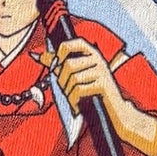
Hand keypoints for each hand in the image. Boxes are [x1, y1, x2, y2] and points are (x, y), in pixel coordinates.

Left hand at [52, 37, 156, 155]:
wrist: (116, 112)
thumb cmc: (94, 93)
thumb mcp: (78, 75)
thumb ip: (60, 64)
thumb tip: (40, 56)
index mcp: (91, 53)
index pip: (70, 44)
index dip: (59, 53)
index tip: (57, 66)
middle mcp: (98, 59)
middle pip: (68, 65)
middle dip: (62, 81)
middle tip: (67, 91)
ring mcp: (102, 71)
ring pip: (73, 78)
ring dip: (68, 92)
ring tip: (73, 98)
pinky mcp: (103, 84)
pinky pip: (79, 90)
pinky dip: (74, 100)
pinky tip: (77, 105)